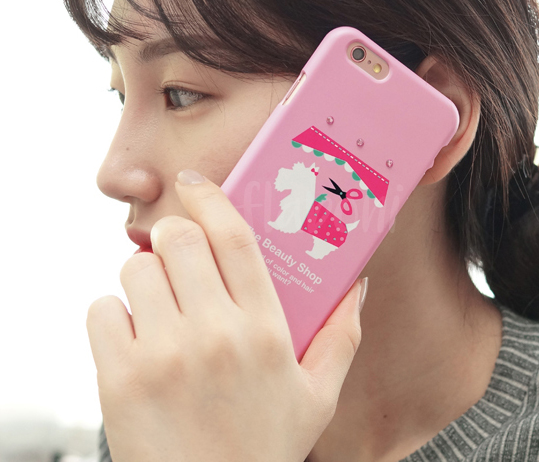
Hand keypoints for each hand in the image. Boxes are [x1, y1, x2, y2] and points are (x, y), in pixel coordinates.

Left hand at [87, 170, 365, 461]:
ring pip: (137, 269)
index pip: (236, 238)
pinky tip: (135, 338)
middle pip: (180, 239)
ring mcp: (164, 355)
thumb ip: (343, 335)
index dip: (213, 198)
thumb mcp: (318, 395)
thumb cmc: (263, 447)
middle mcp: (216, 334)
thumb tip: (358, 284)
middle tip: (178, 251)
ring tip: (159, 301)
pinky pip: (103, 310)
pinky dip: (113, 314)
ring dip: (145, 274)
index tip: (195, 181)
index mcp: (265, 330)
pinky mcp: (120, 378)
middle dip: (174, 235)